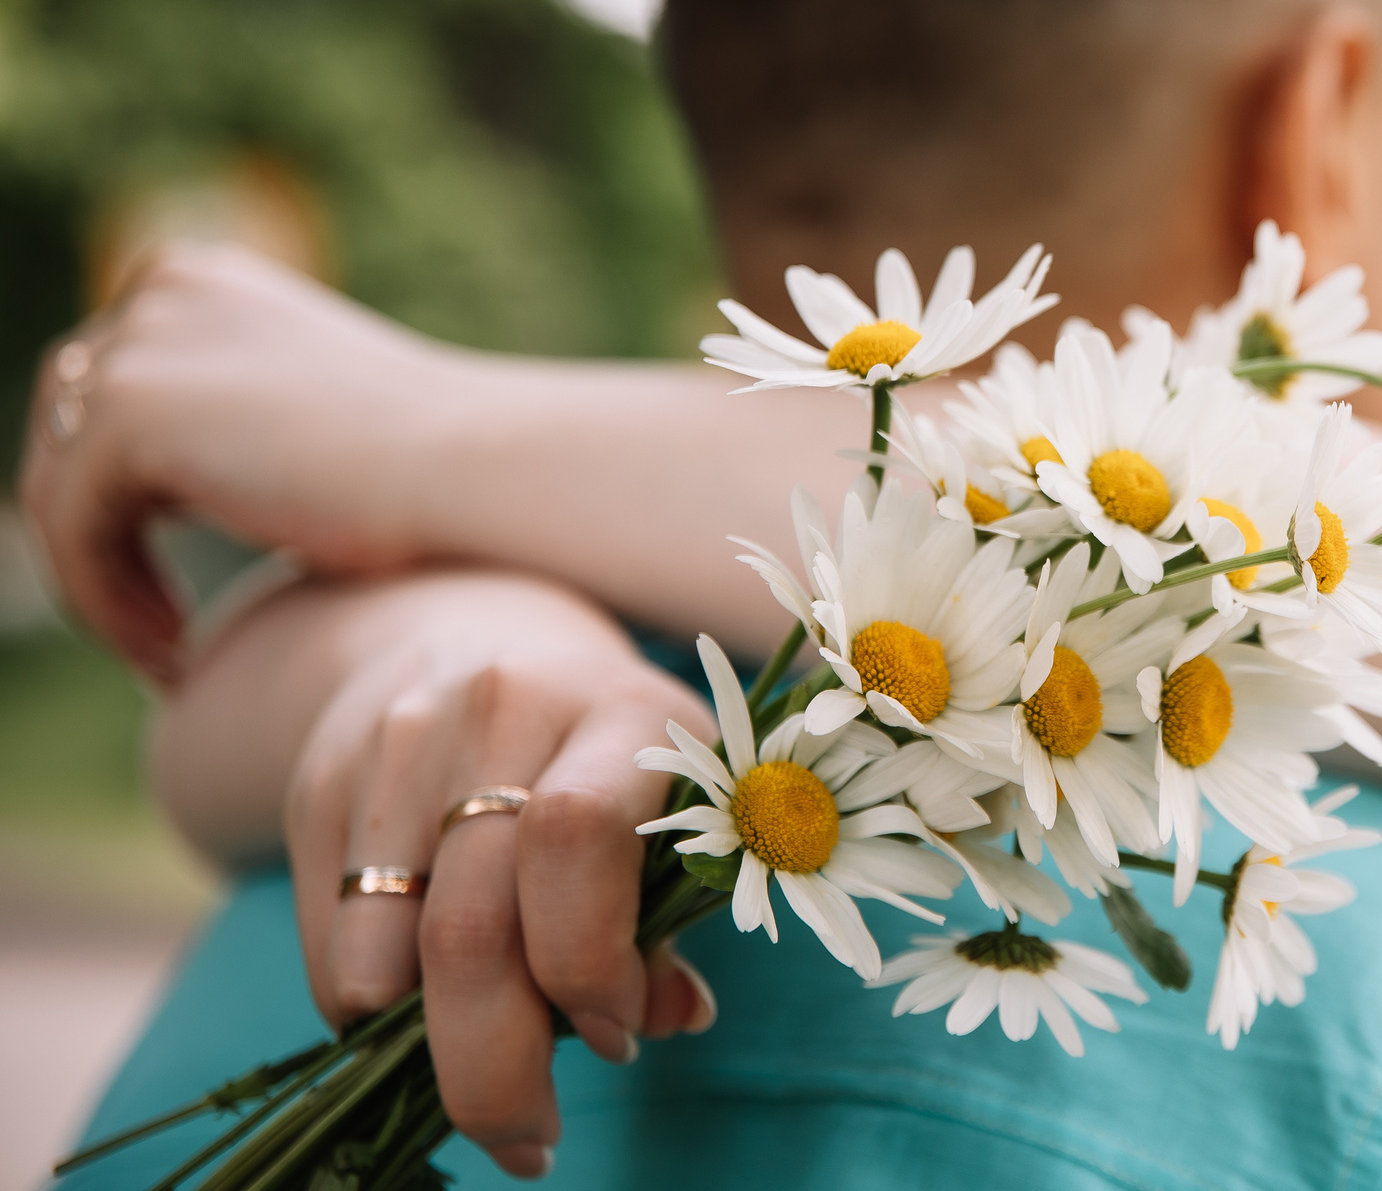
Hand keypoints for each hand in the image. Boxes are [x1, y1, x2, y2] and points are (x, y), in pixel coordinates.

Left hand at [17, 243, 458, 683]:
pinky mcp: (128, 409)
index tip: (175, 588)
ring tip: (173, 654)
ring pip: (58, 494)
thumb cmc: (430, 470)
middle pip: (63, 441)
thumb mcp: (298, 427)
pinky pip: (71, 532)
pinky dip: (108, 606)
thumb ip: (223, 427)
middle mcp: (160, 287)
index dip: (120, 502)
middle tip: (163, 629)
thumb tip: (157, 488)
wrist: (482, 467)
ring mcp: (138, 341)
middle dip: (99, 542)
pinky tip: (178, 654)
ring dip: (102, 587)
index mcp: (202, 280)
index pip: (101, 399)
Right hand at [278, 573, 720, 1177]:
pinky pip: (330, 949)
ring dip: (428, 1050)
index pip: (576, 840)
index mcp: (617, 709)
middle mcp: (501, 710)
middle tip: (530, 1140)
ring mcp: (396, 743)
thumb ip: (673, 911)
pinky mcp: (320, 785)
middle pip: (467, 926)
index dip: (587, 964)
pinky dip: (376, 1015)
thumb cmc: (608, 749)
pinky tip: (429, 1008)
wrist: (472, 629)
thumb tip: (670, 1017)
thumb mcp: (672, 801)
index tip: (617, 1038)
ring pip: (380, 956)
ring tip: (485, 1065)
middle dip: (496, 1067)